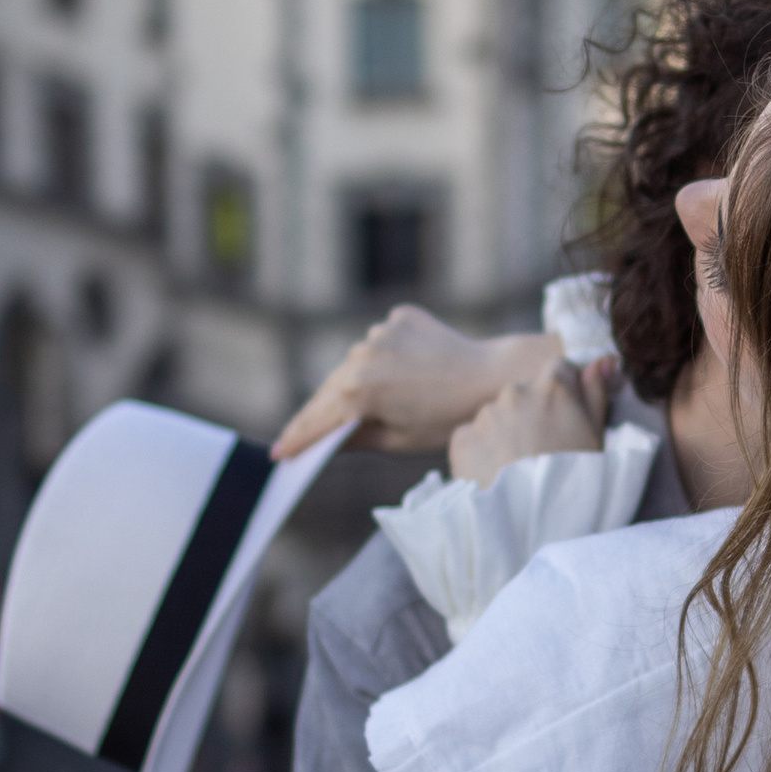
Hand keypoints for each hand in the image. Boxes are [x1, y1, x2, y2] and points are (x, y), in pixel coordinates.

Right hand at [271, 310, 560, 460]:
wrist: (493, 378)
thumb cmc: (449, 419)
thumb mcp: (399, 440)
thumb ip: (355, 439)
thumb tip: (327, 443)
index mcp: (359, 390)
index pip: (318, 419)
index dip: (297, 438)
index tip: (278, 453)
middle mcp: (362, 355)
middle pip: (331, 390)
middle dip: (318, 414)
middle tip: (297, 436)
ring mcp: (381, 332)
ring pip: (355, 364)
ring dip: (352, 383)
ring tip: (349, 407)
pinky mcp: (400, 318)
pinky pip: (380, 343)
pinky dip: (382, 359)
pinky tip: (397, 375)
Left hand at [449, 355, 618, 489]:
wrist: (536, 519)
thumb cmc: (576, 478)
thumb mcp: (597, 435)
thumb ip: (595, 393)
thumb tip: (601, 361)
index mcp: (553, 386)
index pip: (557, 370)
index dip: (562, 394)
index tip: (563, 418)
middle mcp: (516, 392)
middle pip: (523, 394)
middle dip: (529, 415)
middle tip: (540, 452)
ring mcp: (486, 415)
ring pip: (496, 417)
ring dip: (504, 434)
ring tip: (517, 469)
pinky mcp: (463, 439)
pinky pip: (472, 438)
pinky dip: (481, 453)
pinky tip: (495, 475)